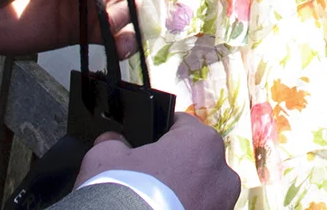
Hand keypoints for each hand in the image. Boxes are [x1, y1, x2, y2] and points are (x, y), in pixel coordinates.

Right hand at [77, 114, 239, 209]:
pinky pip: (200, 208)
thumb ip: (111, 142)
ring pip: (200, 188)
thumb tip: (112, 141)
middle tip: (145, 180)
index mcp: (202, 141)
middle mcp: (222, 171)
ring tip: (152, 202)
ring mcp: (223, 202)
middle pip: (193, 159)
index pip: (181, 126)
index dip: (158, 135)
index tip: (144, 147)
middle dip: (172, 167)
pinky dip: (185, 208)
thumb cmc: (124, 194)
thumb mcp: (104, 159)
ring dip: (181, 191)